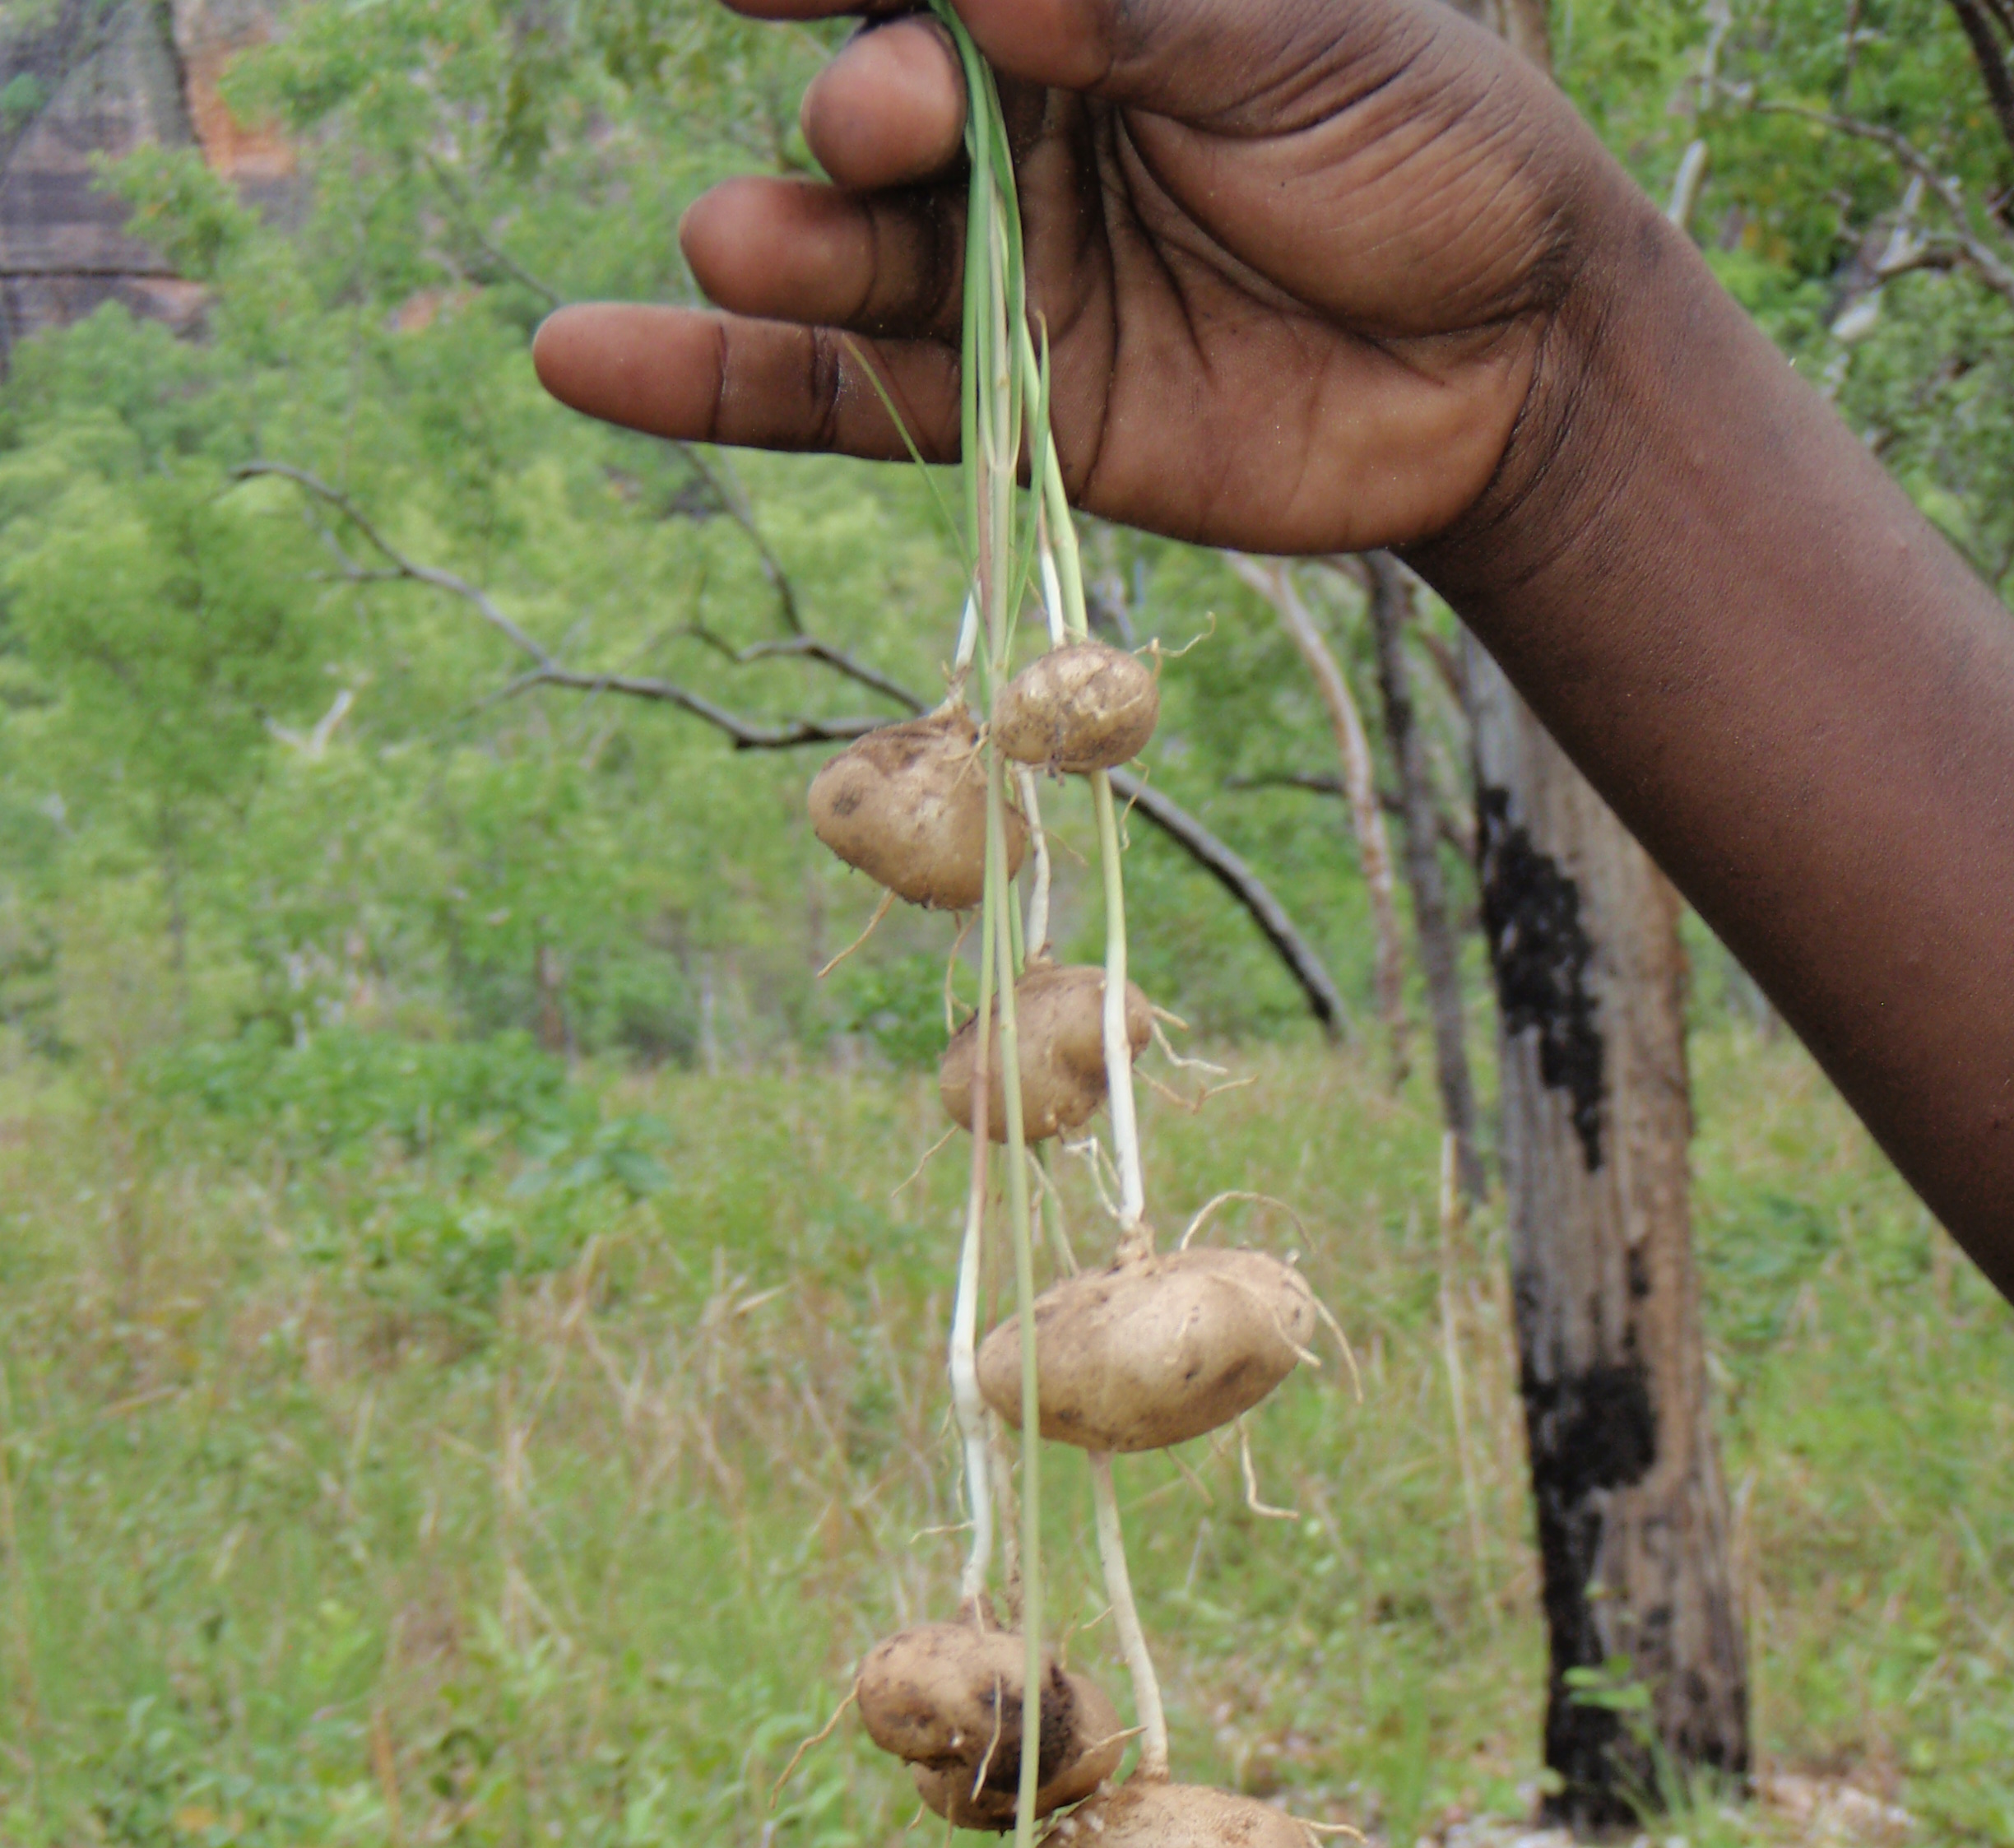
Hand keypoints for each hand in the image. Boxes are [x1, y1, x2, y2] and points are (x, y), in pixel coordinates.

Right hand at [531, 0, 1629, 555]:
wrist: (1506, 367)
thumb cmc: (1428, 151)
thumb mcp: (1300, 42)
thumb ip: (1136, 8)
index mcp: (1080, 2)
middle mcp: (1012, 122)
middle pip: (869, 94)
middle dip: (857, 98)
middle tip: (885, 113)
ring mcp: (993, 271)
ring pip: (840, 249)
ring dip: (785, 239)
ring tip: (755, 238)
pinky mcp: (996, 411)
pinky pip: (831, 396)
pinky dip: (706, 384)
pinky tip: (583, 360)